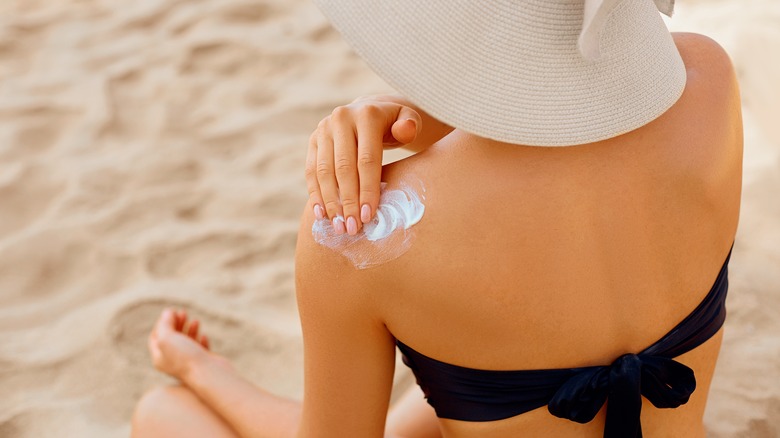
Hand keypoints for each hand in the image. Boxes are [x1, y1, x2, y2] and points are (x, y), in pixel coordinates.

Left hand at [148, 309, 225, 380]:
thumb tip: (167, 313)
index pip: (155, 337)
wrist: (207, 373)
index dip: (162, 323)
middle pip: (171, 339)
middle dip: (176, 323)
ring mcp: (187, 363)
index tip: (171, 312)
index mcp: (159, 358)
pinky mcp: (202, 363)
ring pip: (186, 342)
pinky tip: (204, 336)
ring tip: (195, 321)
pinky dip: (200, 340)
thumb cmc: (185, 357)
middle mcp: (171, 362)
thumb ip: (165, 324)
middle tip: (183, 313)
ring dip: (189, 329)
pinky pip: (199, 349)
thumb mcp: (167, 338)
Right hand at [306, 95, 421, 235]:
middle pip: (343, 168)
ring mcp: (323, 129)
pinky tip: (322, 215)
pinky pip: (311, 171)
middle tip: (353, 228)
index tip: (369, 216)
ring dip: (330, 202)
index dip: (367, 190)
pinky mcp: (313, 140)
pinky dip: (315, 194)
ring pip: (324, 172)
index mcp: (366, 115)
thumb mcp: (408, 120)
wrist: (369, 111)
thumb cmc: (394, 124)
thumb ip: (410, 125)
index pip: (367, 159)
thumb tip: (405, 130)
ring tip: (339, 226)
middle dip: (348, 201)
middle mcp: (341, 119)